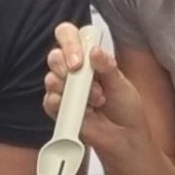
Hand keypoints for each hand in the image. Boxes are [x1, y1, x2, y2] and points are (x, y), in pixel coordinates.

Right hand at [43, 22, 145, 151]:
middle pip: (54, 56)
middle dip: (68, 67)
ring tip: (95, 101)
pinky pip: (49, 101)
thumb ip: (107, 66)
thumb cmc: (124, 108)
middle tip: (86, 80)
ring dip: (73, 90)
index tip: (79, 59)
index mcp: (88, 59)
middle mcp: (73, 72)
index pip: (68, 37)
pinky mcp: (58, 109)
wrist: (125, 137)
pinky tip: (79, 109)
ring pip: (51, 78)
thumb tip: (94, 51)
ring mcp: (64, 90)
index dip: (69, 43)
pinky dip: (62, 103)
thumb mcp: (121, 83)